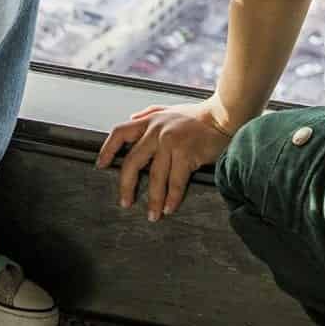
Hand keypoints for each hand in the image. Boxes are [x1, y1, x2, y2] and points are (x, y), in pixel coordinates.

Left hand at [95, 98, 234, 220]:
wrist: (223, 116)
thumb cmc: (197, 117)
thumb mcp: (169, 110)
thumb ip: (149, 114)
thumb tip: (131, 118)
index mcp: (150, 121)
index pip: (120, 132)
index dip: (107, 149)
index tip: (100, 166)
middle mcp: (157, 130)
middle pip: (133, 161)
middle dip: (126, 185)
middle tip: (125, 203)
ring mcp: (171, 141)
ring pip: (155, 176)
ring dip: (153, 199)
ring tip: (153, 215)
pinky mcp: (186, 153)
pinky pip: (175, 181)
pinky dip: (172, 197)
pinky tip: (170, 208)